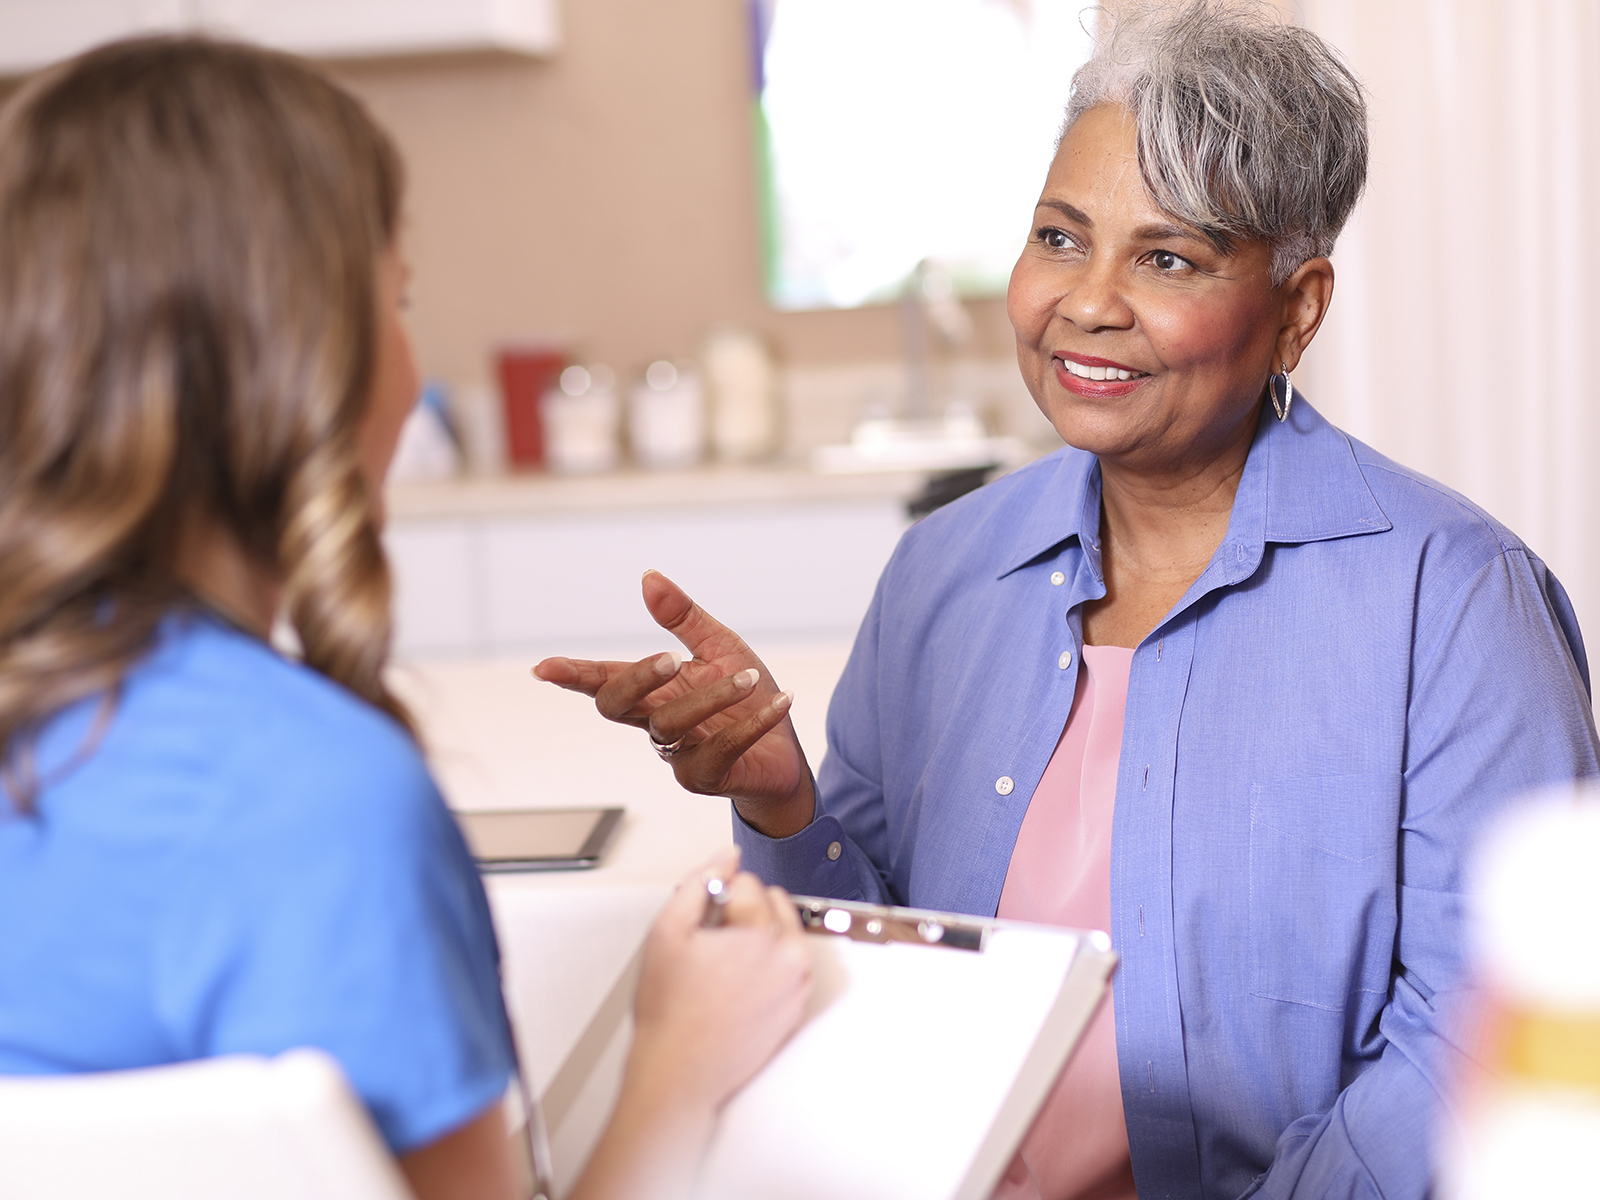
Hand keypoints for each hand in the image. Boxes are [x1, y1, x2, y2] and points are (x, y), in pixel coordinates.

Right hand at [533, 569, 815, 837]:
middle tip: (672, 657)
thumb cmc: (745, 698)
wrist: (783, 752)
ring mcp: (678, 755)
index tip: (544, 667)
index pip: (604, 681)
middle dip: (638, 679)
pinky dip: (753, 723)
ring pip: (673, 724)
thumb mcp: (719, 648)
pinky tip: (780, 701)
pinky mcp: (708, 777)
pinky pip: (723, 749)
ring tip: (748, 677)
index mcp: (654, 692)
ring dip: (714, 695)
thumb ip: (683, 618)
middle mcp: (656, 724)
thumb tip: (649, 577)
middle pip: (617, 706)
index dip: (573, 674)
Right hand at [566, 847, 811, 1199]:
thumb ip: (699, 881)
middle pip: (770, 902)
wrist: (679, 1074)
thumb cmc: (670, 1014)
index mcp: (765, 935)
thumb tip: (726, 856)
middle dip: (741, 914)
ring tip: (719, 970)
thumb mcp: (666, 931)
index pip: (746, 881)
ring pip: (779, 932)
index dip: (714, 899)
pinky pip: (783, 965)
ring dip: (754, 938)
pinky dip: (763, 968)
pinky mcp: (796, 1007)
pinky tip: (732, 989)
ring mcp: (797, 985)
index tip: (700, 928)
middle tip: (708, 949)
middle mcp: (791, 958)